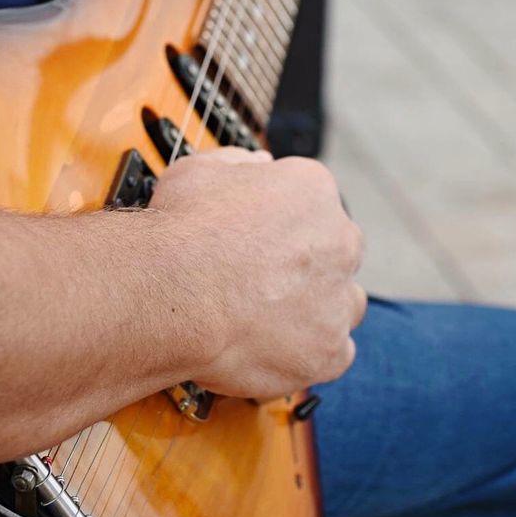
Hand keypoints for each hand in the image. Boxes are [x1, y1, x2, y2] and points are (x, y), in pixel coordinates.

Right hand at [150, 148, 366, 398]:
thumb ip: (236, 163)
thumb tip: (258, 162)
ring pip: (344, 305)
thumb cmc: (180, 231)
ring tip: (270, 321)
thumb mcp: (197, 170)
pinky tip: (273, 351)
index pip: (313, 203)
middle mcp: (339, 241)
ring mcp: (337, 300)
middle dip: (308, 266)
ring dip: (318, 310)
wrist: (172, 293)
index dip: (282, 225)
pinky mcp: (327, 351)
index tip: (256, 241)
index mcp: (312, 191)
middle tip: (262, 282)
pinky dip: (309, 355)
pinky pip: (333, 355)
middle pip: (337, 253)